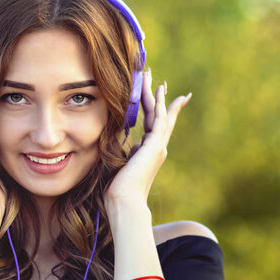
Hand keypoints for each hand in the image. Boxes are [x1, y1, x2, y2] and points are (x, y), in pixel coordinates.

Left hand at [104, 68, 191, 210]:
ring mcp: (158, 146)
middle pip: (160, 116)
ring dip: (157, 95)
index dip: (158, 109)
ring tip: (155, 78)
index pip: (155, 125)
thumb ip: (127, 153)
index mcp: (148, 152)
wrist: (124, 201)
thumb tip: (129, 144)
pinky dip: (161, 103)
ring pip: (160, 113)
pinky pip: (160, 119)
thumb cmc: (118, 189)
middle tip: (160, 80)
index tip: (161, 97)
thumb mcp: (121, 164)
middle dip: (159, 97)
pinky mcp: (156, 146)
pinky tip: (159, 90)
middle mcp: (157, 148)